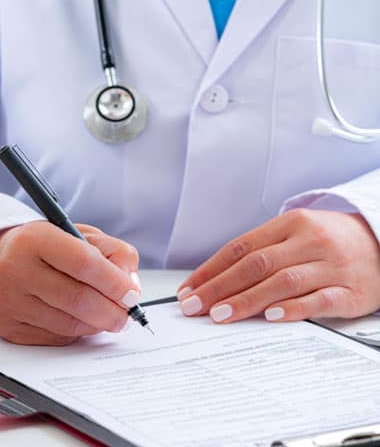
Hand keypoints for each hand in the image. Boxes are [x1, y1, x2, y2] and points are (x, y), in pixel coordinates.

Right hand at [0, 221, 140, 345]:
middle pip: (79, 300)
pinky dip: (76, 332)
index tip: (132, 295)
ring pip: (71, 324)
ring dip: (97, 324)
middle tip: (126, 314)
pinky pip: (57, 338)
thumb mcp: (79, 235)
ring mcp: (9, 301)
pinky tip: (74, 317)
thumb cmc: (45, 248)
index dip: (115, 282)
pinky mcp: (9, 327)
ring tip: (103, 313)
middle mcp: (15, 269)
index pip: (84, 263)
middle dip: (113, 312)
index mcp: (35, 238)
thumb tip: (130, 288)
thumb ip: (113, 253)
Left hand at [177, 209, 379, 322]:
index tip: (189, 290)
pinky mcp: (352, 291)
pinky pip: (319, 300)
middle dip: (220, 288)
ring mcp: (332, 266)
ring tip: (221, 315)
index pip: (240, 247)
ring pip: (283, 282)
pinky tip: (271, 317)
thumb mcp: (295, 234)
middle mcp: (310, 241)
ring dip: (247, 300)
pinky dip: (293, 308)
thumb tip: (213, 281)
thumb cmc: (329, 241)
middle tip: (195, 307)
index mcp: (291, 223)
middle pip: (256, 264)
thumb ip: (261, 253)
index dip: (211, 270)